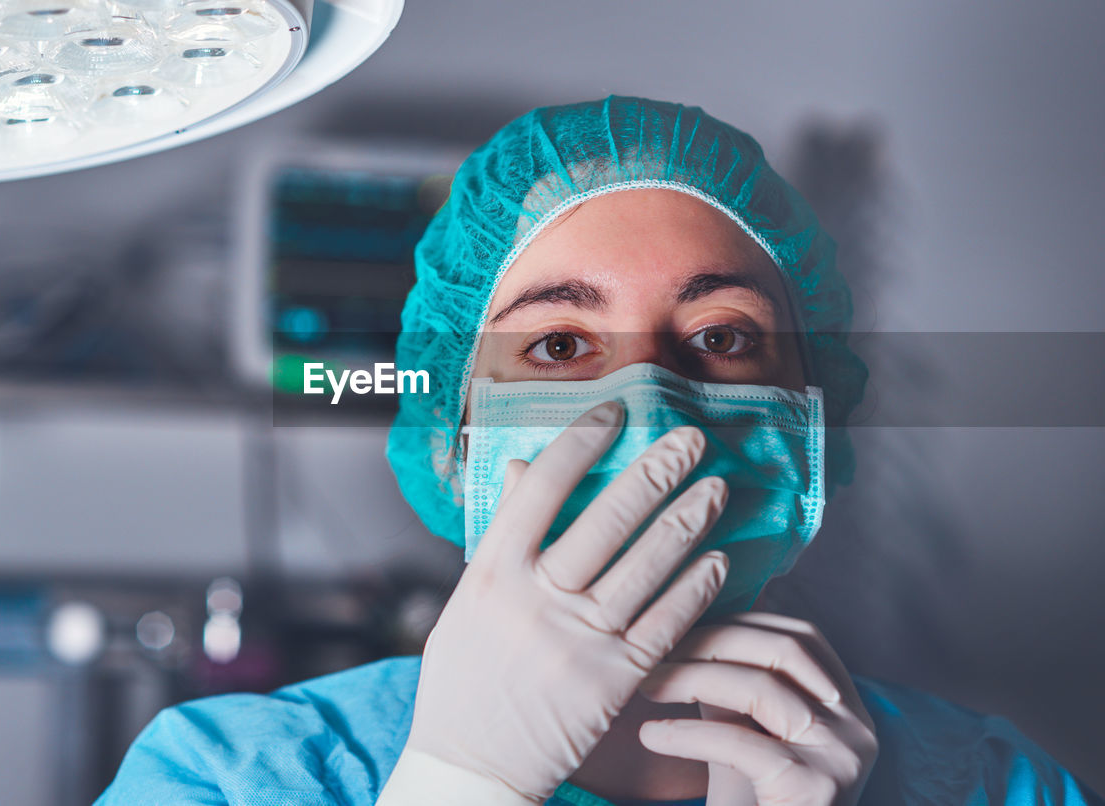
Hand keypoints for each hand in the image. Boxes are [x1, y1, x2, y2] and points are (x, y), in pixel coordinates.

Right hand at [380, 402, 729, 804]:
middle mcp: (535, 601)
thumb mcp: (466, 602)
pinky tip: (717, 561)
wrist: (472, 768)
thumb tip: (518, 467)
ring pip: (646, 568)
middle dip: (655, 473)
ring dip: (687, 523)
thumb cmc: (462, 680)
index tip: (613, 412)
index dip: (581, 443)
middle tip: (691, 440)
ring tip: (715, 490)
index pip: (540, 490)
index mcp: (491, 574)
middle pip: (605, 521)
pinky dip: (694, 590)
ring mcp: (578, 642)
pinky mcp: (614, 681)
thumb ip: (498, 537)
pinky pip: (665, 625)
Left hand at [638, 612, 878, 805]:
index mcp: (846, 704)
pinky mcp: (817, 790)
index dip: (736, 623)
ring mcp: (844, 758)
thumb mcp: (741, 724)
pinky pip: (743, 745)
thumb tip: (685, 615)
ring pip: (761, 689)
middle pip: (781, 652)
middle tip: (648, 652)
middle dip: (708, 643)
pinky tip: (650, 735)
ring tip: (642, 686)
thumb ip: (728, 676)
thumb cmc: (746, 795)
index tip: (677, 626)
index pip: (796, 636)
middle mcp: (858, 726)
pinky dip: (687, 734)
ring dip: (690, 678)